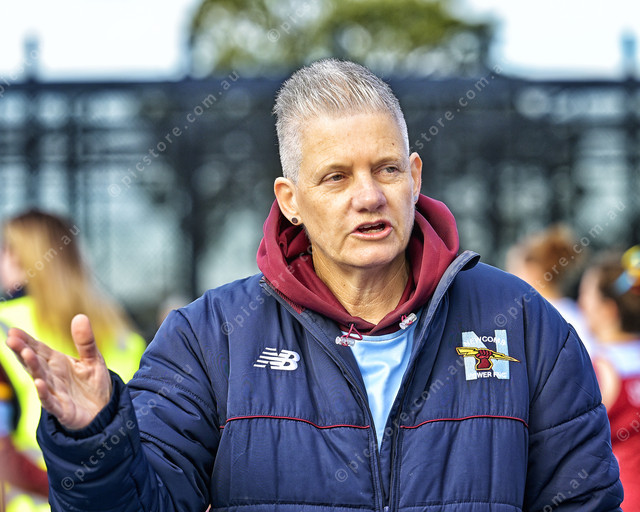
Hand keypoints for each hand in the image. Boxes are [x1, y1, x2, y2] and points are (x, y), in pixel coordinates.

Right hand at [6, 314, 111, 429]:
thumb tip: (80, 316)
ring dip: (33, 367)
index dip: (26, 341)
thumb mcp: (93, 358)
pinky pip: (51, 401)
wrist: (103, 411)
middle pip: (35, 362)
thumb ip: (85, 341)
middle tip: (11, 338)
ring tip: (25, 353)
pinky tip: (38, 383)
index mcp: (57, 363)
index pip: (39, 349)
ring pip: (41, 379)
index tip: (13, 331)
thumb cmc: (93, 384)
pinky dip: (44, 393)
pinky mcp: (63, 410)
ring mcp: (55, 393)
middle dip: (23, 351)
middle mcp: (52, 377)